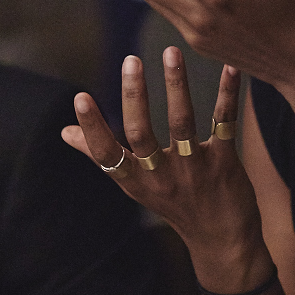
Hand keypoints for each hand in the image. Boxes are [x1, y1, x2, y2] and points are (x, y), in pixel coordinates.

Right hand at [62, 46, 264, 271]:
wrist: (223, 241)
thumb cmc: (174, 205)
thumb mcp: (135, 186)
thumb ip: (102, 156)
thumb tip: (65, 132)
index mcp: (136, 181)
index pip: (107, 155)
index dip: (93, 128)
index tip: (80, 97)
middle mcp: (162, 176)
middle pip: (142, 134)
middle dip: (134, 96)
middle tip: (130, 60)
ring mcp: (194, 170)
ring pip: (182, 123)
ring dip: (176, 85)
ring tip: (171, 53)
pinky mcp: (225, 163)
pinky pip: (224, 123)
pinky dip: (227, 94)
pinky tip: (229, 67)